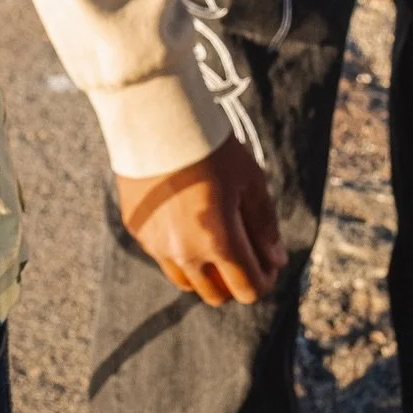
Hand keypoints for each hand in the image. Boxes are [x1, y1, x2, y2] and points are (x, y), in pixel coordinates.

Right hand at [114, 138, 286, 306]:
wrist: (155, 117)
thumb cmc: (210, 146)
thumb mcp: (249, 180)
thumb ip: (264, 225)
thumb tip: (275, 261)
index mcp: (219, 242)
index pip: (247, 288)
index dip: (263, 279)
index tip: (266, 262)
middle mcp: (186, 253)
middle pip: (215, 295)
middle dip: (234, 281)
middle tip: (242, 253)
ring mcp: (156, 245)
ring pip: (186, 282)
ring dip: (204, 272)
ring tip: (213, 240)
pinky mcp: (137, 230)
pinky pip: (162, 256)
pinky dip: (178, 250)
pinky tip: (184, 219)